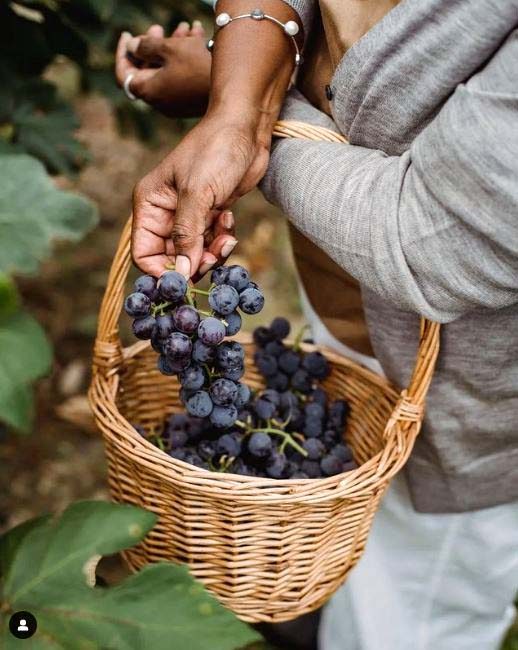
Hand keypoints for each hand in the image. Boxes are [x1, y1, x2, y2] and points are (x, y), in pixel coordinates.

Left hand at [115, 22, 210, 117]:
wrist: (232, 92)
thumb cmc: (199, 69)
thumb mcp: (170, 48)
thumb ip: (147, 45)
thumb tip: (133, 46)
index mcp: (149, 91)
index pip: (124, 74)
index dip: (122, 53)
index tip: (127, 36)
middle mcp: (160, 101)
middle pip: (147, 69)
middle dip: (152, 45)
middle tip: (158, 27)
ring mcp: (176, 103)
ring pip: (167, 70)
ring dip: (172, 47)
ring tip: (185, 27)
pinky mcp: (190, 101)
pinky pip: (181, 77)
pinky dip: (184, 58)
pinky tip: (197, 37)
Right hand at [132, 108, 270, 278]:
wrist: (246, 127)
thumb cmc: (216, 151)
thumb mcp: (197, 194)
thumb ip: (187, 237)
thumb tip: (180, 275)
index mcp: (150, 205)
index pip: (143, 253)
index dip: (161, 271)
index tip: (185, 279)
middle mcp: (166, 213)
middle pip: (172, 259)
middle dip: (194, 262)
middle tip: (214, 256)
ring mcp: (189, 216)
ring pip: (195, 254)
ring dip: (213, 252)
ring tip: (226, 234)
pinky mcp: (210, 215)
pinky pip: (212, 243)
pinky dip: (222, 240)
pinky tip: (229, 220)